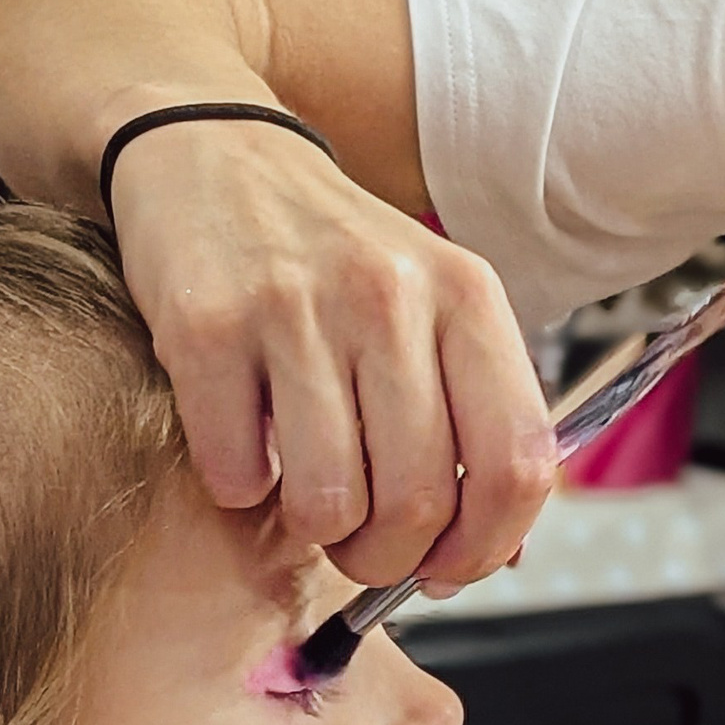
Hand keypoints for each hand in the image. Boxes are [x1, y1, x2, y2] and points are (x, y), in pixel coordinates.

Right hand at [108, 119, 555, 589]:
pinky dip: (240, 487)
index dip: (489, 545)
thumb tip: (499, 554)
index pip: (519, 463)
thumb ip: (477, 418)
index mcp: (469, 297)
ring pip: (329, 502)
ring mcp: (296, 308)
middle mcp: (392, 295)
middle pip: (421, 501)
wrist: (209, 155)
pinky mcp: (205, 327)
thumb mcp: (433, 309)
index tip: (454, 569)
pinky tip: (245, 443)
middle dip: (388, 556)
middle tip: (364, 545)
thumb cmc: (335, 259)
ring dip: (316, 531)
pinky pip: (236, 474)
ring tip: (306, 495)